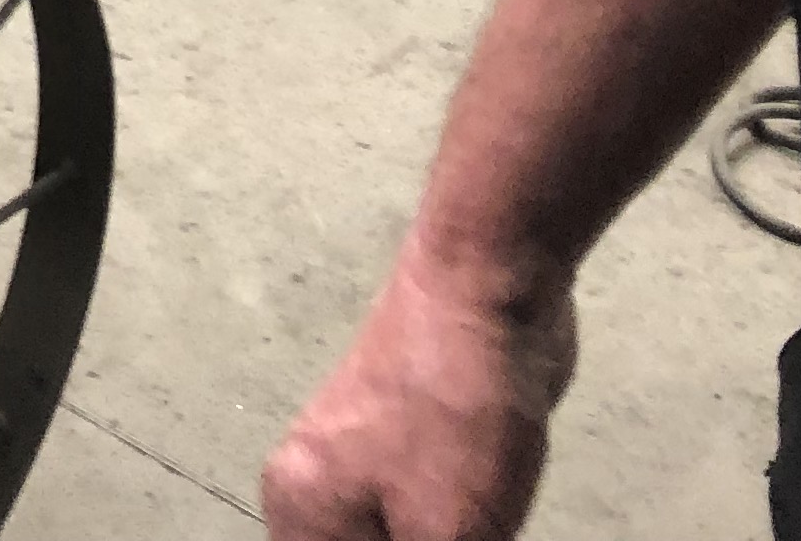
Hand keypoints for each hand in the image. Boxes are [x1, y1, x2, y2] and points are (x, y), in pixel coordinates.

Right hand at [260, 231, 579, 540]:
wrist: (491, 285)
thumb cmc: (456, 413)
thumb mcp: (449, 537)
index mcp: (301, 512)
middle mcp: (317, 490)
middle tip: (477, 536)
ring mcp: (367, 465)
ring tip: (489, 524)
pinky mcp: (420, 450)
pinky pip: (433, 525)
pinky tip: (500, 524)